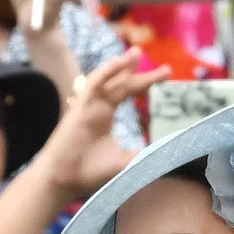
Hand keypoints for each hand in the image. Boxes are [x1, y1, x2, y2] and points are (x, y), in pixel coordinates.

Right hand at [36, 48, 166, 200]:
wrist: (63, 181)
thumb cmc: (89, 172)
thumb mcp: (125, 162)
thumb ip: (144, 154)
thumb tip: (170, 151)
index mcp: (106, 117)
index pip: (128, 93)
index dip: (145, 83)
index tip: (166, 77)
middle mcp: (98, 108)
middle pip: (121, 83)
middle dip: (140, 73)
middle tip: (165, 68)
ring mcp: (88, 106)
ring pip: (107, 79)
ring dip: (122, 66)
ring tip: (138, 53)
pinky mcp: (79, 108)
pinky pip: (92, 85)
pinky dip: (105, 73)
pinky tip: (119, 63)